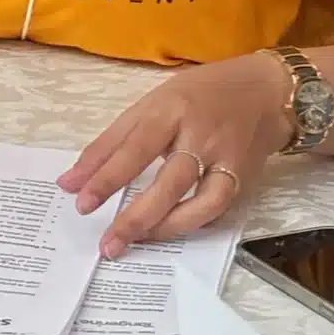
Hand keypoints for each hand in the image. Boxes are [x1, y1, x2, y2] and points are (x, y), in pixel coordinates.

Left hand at [58, 50, 289, 255]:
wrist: (264, 91)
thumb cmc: (195, 96)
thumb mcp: (149, 106)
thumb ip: (110, 143)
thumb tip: (69, 182)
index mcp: (171, 109)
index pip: (135, 147)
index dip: (107, 177)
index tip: (79, 202)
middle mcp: (202, 134)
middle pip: (170, 181)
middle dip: (137, 216)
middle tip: (108, 243)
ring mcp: (227, 158)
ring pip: (202, 201)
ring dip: (166, 227)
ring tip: (134, 242)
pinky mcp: (244, 177)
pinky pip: (218, 208)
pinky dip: (192, 223)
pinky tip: (167, 231)